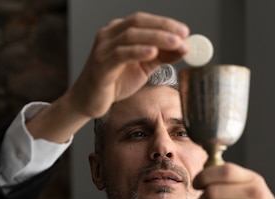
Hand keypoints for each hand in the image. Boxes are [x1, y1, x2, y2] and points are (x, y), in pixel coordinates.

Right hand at [66, 12, 189, 118]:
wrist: (89, 102)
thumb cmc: (114, 83)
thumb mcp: (143, 67)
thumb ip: (162, 57)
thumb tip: (185, 48)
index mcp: (118, 32)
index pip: (143, 20)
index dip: (165, 23)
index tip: (185, 31)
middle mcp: (108, 35)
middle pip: (138, 24)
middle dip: (164, 28)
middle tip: (184, 36)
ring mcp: (102, 49)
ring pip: (131, 36)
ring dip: (156, 38)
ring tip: (175, 44)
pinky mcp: (101, 65)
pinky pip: (121, 54)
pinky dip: (138, 51)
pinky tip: (153, 53)